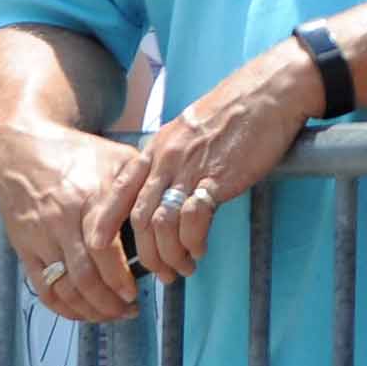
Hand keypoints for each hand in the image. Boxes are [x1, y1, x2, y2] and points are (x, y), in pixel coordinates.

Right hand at [0, 110, 145, 323]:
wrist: (21, 148)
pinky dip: (62, 307)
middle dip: (109, 302)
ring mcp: (41, 237)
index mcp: (89, 199)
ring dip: (89, 309)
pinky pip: (43, 287)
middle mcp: (62, 221)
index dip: (119, 278)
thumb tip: (170, 209)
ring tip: (110, 314)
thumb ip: (142, 183)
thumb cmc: (77, 153)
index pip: (103, 249)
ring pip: (64, 287)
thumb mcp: (115, 156)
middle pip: (84, 276)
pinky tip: (81, 313)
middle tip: (129, 309)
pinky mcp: (24, 247)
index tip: (134, 293)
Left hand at [124, 35, 324, 281]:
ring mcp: (189, 168)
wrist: (267, 92)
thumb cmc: (233, 113)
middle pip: (138, 217)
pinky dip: (193, 241)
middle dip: (145, 253)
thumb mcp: (188, 133)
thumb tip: (165, 192)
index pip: (119, 190)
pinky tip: (200, 249)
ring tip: (182, 267)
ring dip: (169, 254)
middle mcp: (165, 159)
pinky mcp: (217, 178)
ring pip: (161, 224)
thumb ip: (172, 159)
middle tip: (159, 272)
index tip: (99, 248)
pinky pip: (193, 219)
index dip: (105, 222)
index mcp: (155, 148)